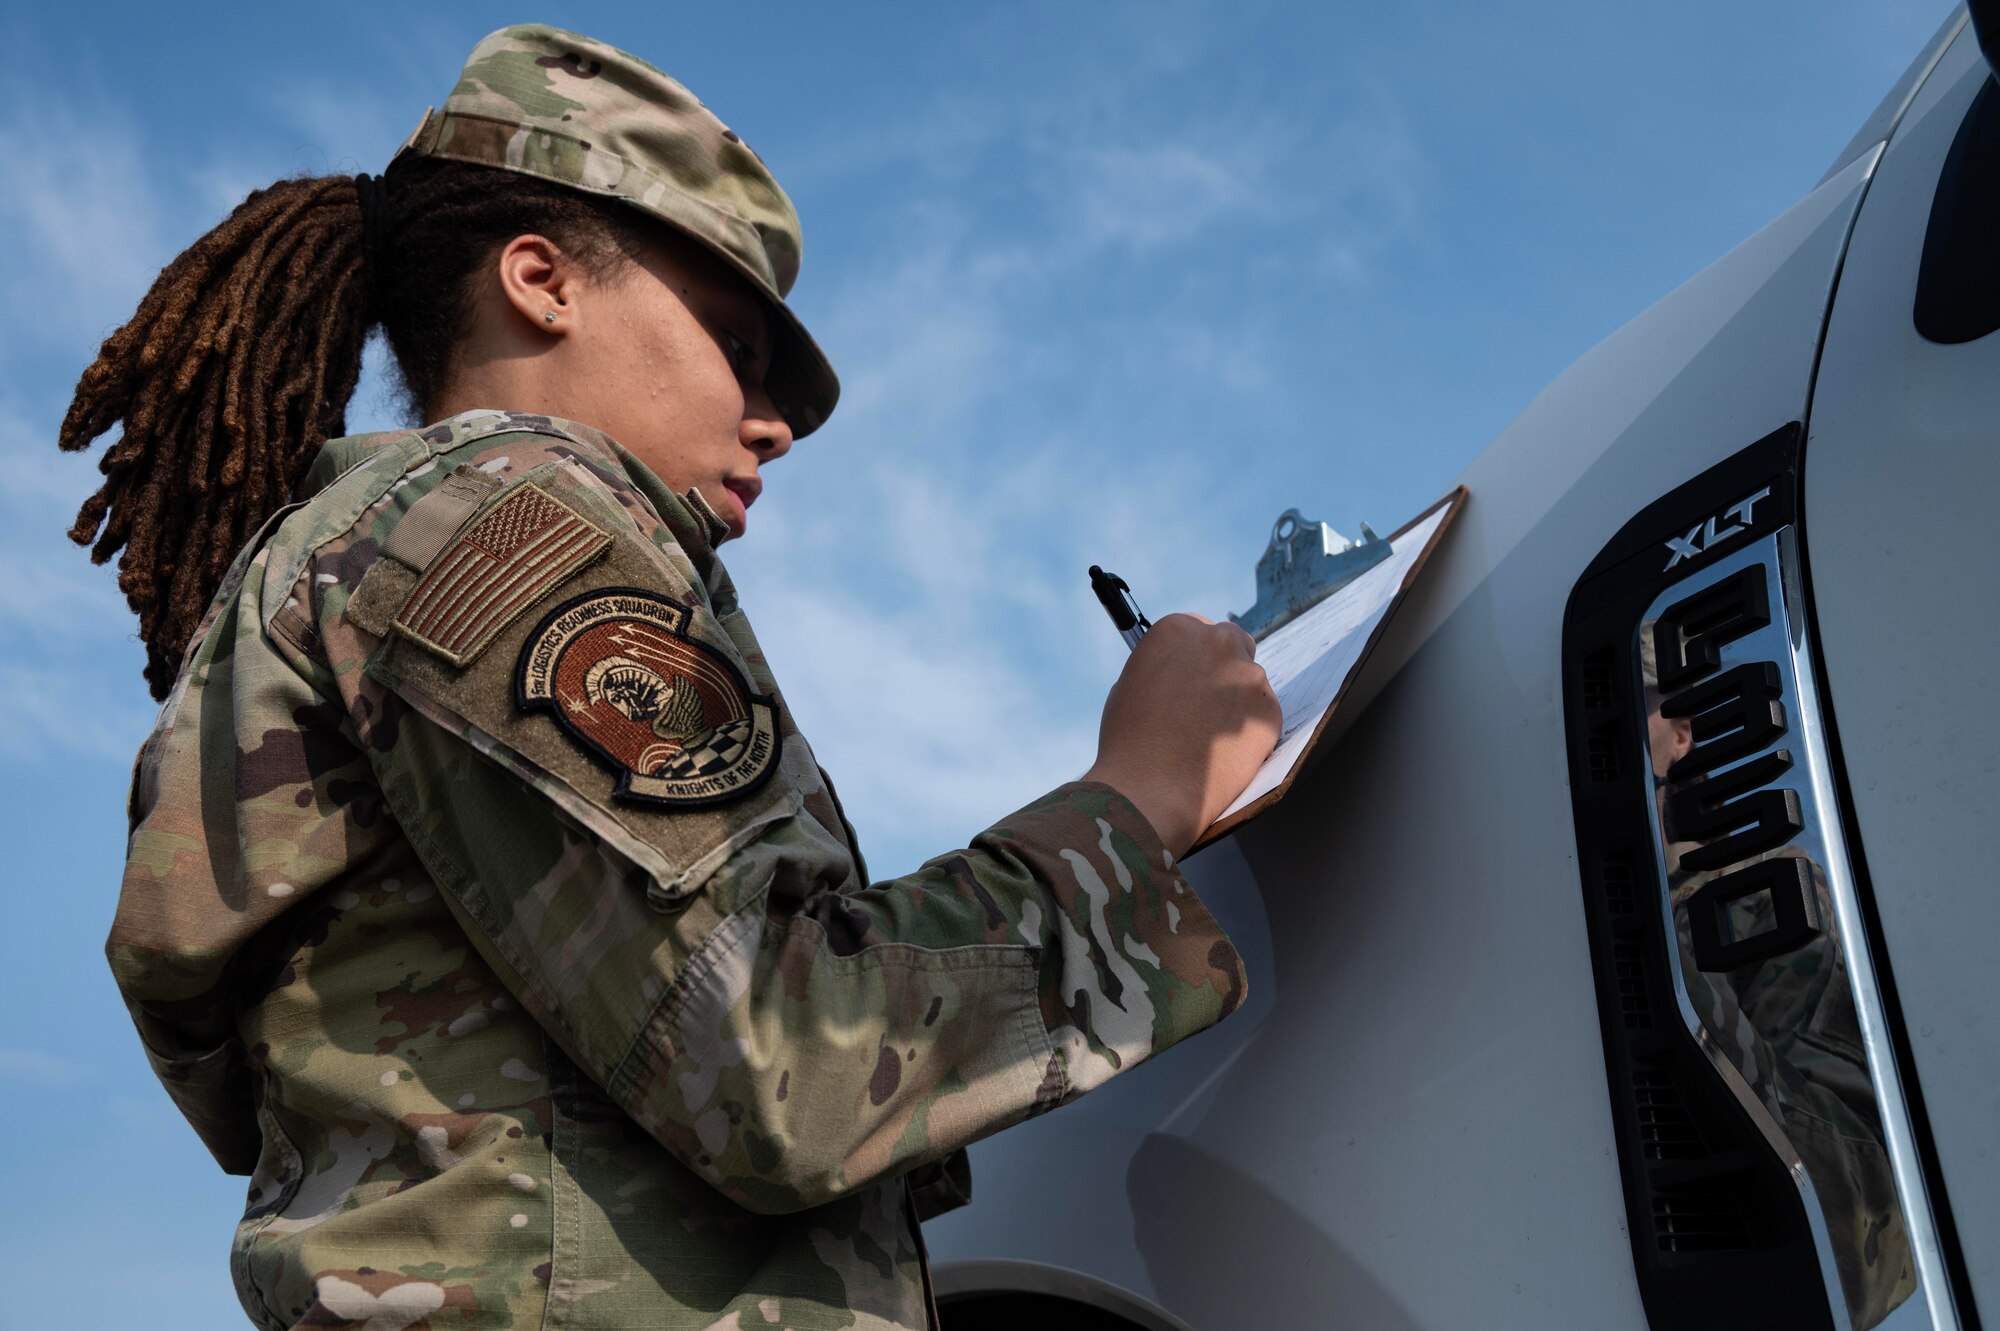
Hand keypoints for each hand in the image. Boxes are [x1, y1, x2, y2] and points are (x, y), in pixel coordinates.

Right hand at [1082, 613, 1280, 856]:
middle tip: (1209, 702)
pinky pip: (1262, 717)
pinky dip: (1249, 732)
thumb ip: (1163, 668)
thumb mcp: (1130, 685)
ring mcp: (1249, 676)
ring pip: (1250, 683)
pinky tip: (1225, 754)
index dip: (1196, 656)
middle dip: (1224, 667)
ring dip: (1237, 702)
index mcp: (1177, 630)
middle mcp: (1218, 643)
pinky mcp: (1270, 712)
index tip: (1193, 674)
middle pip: (1233, 643)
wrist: (1150, 790)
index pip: (1198, 629)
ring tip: (1210, 739)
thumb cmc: (1128, 743)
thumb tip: (1181, 672)